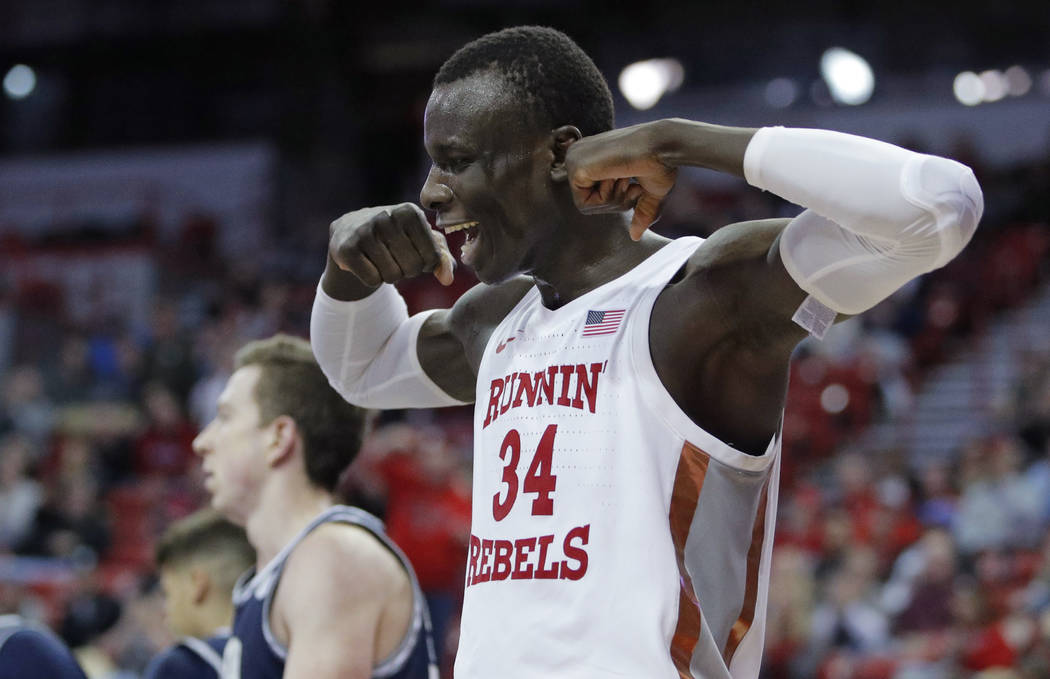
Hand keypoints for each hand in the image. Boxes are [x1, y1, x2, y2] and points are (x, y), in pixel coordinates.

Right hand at [329, 203, 454, 287]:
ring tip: (381, 259)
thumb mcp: (422, 239)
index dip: (426, 264)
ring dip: (390, 275)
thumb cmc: (395, 235)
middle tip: (396, 257)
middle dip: (408, 271)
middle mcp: (386, 216)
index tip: (415, 253)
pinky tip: (367, 263)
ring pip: (392, 276)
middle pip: (412, 268)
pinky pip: (372, 280)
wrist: (350, 230)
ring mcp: (364, 231)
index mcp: (409, 211)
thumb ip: (442, 258)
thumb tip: (447, 279)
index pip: (432, 257)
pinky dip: (373, 279)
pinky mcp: (346, 248)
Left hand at [565, 122, 677, 239]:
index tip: (633, 185)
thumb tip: (635, 236)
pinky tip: (615, 176)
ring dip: (612, 199)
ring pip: (585, 205)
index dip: (616, 200)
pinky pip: (583, 204)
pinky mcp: (575, 168)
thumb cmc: (659, 161)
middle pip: (587, 202)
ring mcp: (574, 159)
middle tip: (628, 180)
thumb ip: (639, 211)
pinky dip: (605, 199)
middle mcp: (578, 155)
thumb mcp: (649, 190)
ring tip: (623, 175)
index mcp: (591, 156)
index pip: (592, 196)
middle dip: (614, 201)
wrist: (662, 145)